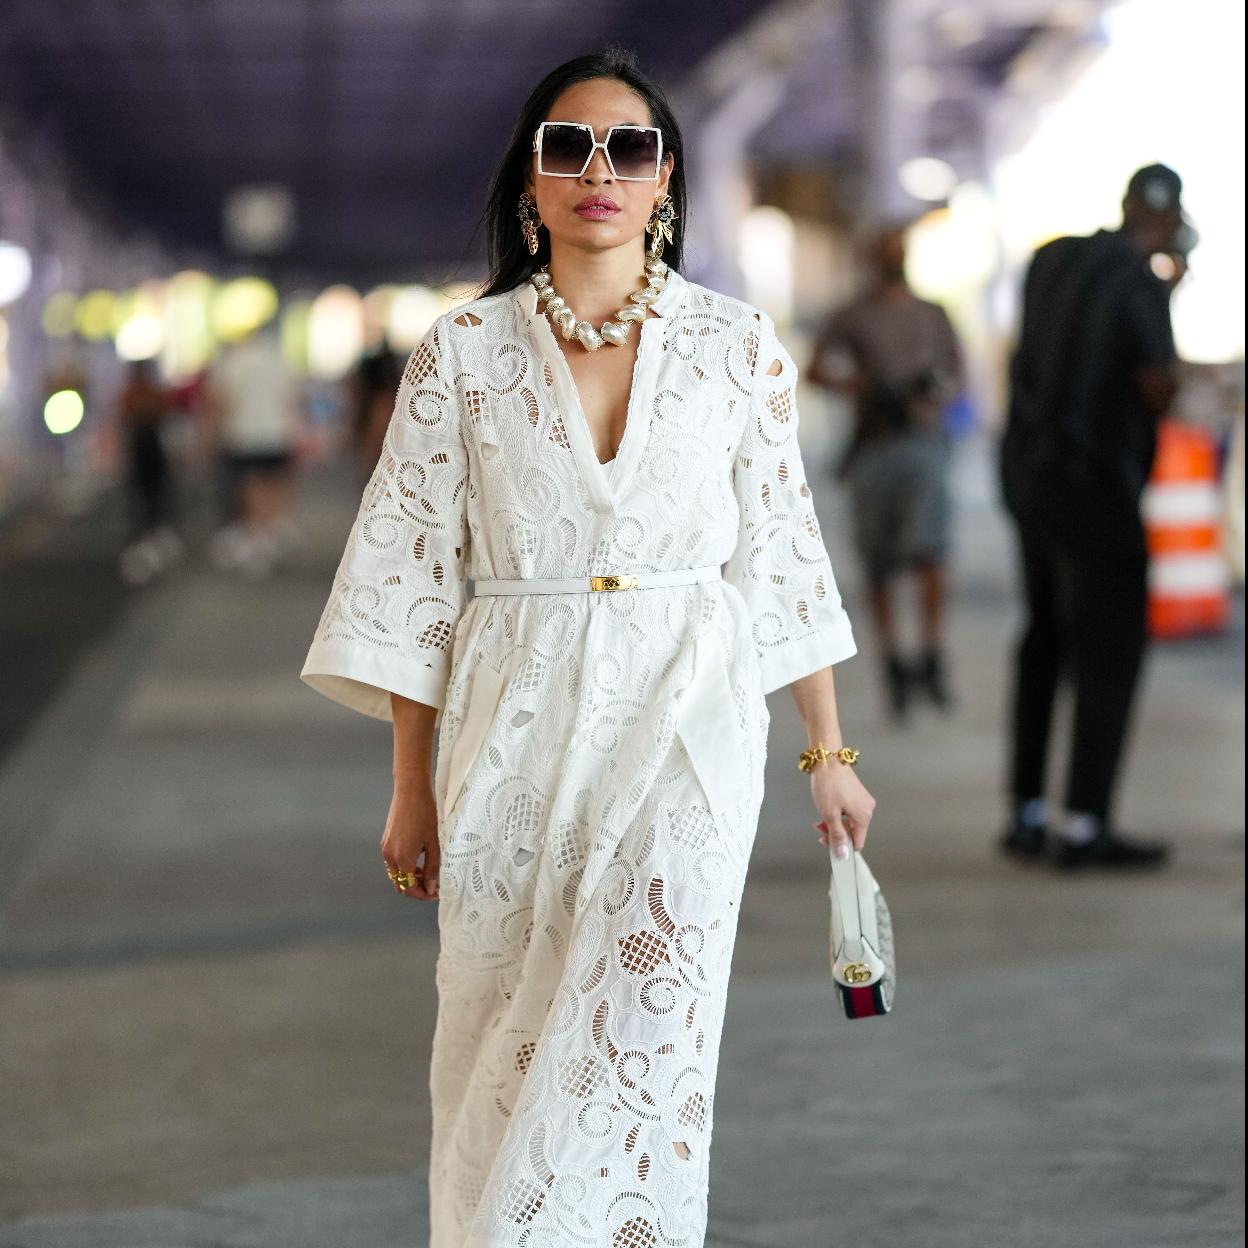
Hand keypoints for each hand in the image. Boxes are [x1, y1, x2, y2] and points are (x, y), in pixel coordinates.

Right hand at [380, 777, 439, 900]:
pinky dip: (404, 867)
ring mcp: (385, 848)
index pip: (410, 888)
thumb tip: (431, 886)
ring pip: (396, 874)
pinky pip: (393, 863)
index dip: (423, 894)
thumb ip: (432, 867)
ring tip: (427, 871)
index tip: (436, 892)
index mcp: (402, 858)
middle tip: (432, 885)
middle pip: (400, 884)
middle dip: (415, 888)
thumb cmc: (424, 813)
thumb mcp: (433, 842)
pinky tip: (418, 859)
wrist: (410, 790)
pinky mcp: (385, 841)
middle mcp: (390, 856)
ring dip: (409, 878)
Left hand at [811, 761, 875, 858]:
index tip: (829, 846)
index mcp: (864, 816)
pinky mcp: (857, 795)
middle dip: (836, 834)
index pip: (857, 843)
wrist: (828, 760)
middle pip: (853, 833)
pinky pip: (849, 812)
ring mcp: (863, 801)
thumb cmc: (828, 783)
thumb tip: (843, 854)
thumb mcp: (830, 814)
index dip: (843, 847)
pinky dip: (838, 815)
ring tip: (821, 820)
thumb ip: (837, 836)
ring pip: (849, 823)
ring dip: (835, 824)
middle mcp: (867, 809)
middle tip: (820, 830)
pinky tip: (827, 812)